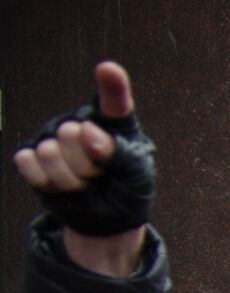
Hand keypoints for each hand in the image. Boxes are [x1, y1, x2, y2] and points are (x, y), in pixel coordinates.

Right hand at [13, 62, 147, 275]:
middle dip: (88, 165)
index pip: (114, 102)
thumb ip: (121, 153)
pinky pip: (29, 162)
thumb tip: (88, 132)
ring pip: (50, 152)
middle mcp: (80, 125)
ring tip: (85, 183)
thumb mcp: (137, 176)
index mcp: (113, 125)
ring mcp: (54, 139)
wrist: (107, 221)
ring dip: (71, 178)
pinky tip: (62, 186)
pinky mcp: (35, 158)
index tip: (108, 70)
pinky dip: (48, 182)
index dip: (111, 85)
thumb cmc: (126, 191)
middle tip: (101, 175)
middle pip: (72, 133)